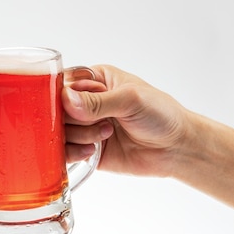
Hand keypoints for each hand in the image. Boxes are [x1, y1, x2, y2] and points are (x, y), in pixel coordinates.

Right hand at [62, 64, 188, 176]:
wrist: (177, 148)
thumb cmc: (161, 114)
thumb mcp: (130, 99)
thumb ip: (97, 101)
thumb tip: (65, 99)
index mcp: (94, 80)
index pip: (60, 83)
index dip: (59, 96)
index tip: (68, 106)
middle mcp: (85, 102)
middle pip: (56, 110)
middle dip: (74, 119)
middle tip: (99, 121)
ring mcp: (84, 127)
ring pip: (58, 132)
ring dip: (79, 136)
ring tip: (106, 135)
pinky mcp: (85, 149)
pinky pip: (64, 152)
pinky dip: (73, 153)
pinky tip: (92, 151)